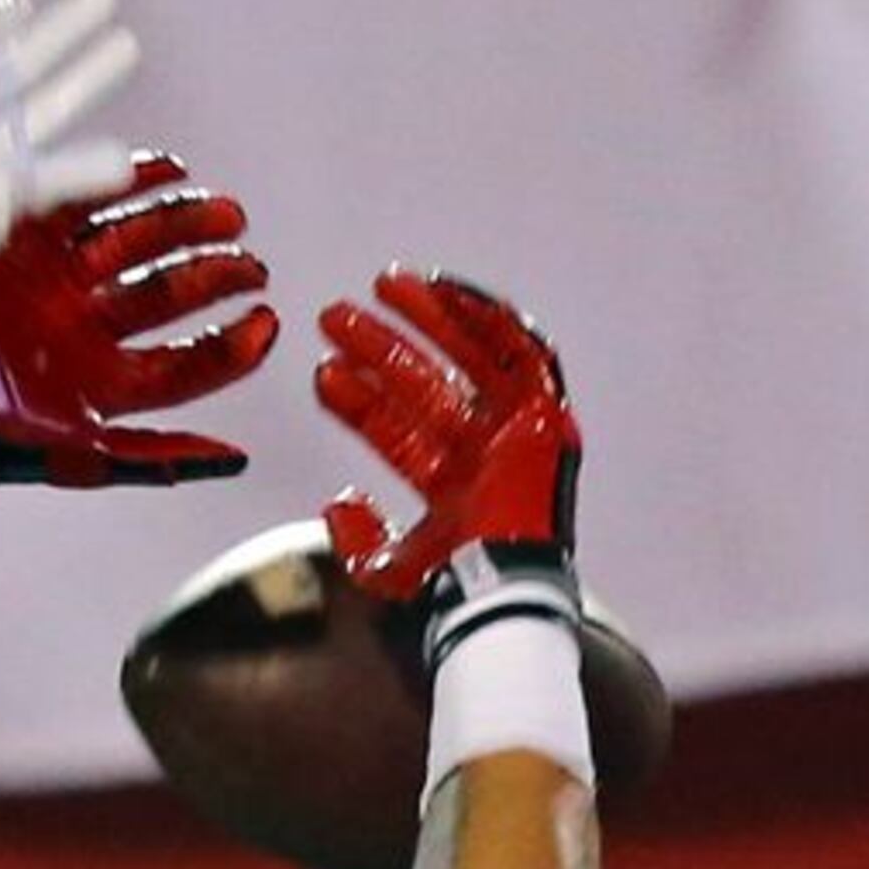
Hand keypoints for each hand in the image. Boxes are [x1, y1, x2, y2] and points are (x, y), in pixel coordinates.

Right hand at [0, 152, 279, 496]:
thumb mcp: (83, 457)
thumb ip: (156, 456)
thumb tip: (239, 461)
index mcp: (106, 381)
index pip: (188, 361)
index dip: (233, 345)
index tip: (266, 321)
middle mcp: (89, 328)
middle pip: (170, 292)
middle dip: (215, 275)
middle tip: (249, 261)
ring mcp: (60, 282)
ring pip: (139, 242)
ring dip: (186, 224)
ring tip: (226, 214)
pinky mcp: (28, 243)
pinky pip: (86, 201)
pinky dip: (130, 183)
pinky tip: (173, 172)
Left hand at [314, 267, 581, 599]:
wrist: (497, 578)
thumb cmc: (454, 582)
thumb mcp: (388, 569)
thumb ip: (357, 542)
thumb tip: (339, 504)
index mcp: (453, 486)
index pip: (397, 431)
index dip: (359, 401)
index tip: (323, 371)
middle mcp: (486, 452)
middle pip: (427, 385)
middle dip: (381, 349)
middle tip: (334, 317)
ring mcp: (517, 430)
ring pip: (469, 358)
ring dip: (429, 320)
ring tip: (384, 285)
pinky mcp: (546, 411)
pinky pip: (520, 349)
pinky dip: (485, 317)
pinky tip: (440, 290)